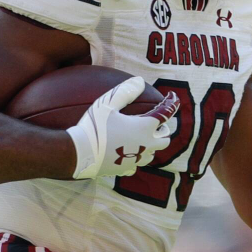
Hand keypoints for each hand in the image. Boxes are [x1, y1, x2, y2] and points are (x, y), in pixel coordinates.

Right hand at [66, 77, 180, 178]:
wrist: (79, 154)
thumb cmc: (93, 126)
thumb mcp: (107, 103)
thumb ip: (125, 91)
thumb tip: (139, 81)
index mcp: (144, 127)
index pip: (166, 113)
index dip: (172, 103)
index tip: (172, 97)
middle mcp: (145, 145)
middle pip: (165, 138)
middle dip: (162, 129)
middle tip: (155, 121)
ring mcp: (136, 159)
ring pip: (153, 153)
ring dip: (151, 144)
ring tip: (142, 137)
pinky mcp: (125, 169)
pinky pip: (137, 165)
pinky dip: (136, 158)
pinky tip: (128, 154)